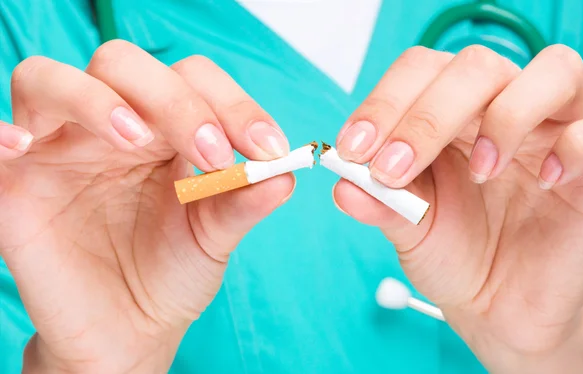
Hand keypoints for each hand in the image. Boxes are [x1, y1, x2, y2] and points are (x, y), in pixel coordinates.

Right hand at [0, 40, 292, 373]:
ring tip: (133, 140)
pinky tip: (24, 146)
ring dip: (96, 101)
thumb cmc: (172, 275)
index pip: (190, 79)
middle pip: (124, 65)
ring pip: (50, 80)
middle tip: (211, 153)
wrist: (128, 331)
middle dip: (173, 100)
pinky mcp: (14, 184)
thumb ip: (243, 201)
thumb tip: (286, 173)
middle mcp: (110, 127)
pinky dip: (1, 131)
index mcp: (164, 130)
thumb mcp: (215, 236)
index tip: (268, 147)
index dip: (231, 102)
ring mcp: (58, 150)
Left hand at [333, 45, 582, 372]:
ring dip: (505, 116)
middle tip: (395, 167)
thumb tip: (342, 185)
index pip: (420, 71)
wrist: (497, 304)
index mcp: (448, 116)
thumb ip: (379, 201)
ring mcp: (551, 133)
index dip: (385, 101)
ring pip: (552, 70)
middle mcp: (499, 110)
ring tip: (482, 172)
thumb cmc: (453, 254)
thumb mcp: (407, 229)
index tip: (354, 150)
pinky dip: (574, 146)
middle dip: (428, 114)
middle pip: (476, 65)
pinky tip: (544, 182)